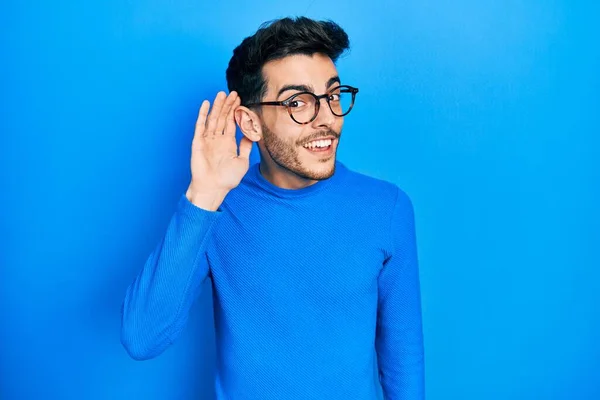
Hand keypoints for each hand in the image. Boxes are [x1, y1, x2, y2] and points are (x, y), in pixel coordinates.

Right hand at [185, 91, 252, 209]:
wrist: (214, 188)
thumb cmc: (227, 179)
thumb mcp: (242, 161)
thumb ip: (246, 147)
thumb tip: (251, 134)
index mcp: (227, 143)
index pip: (231, 123)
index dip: (235, 111)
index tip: (239, 100)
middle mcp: (217, 139)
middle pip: (222, 118)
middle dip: (227, 105)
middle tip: (232, 92)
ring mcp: (207, 140)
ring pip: (212, 119)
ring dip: (217, 106)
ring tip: (221, 94)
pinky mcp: (198, 142)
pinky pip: (200, 126)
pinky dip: (202, 114)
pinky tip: (206, 104)